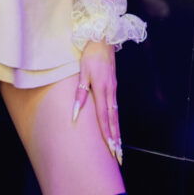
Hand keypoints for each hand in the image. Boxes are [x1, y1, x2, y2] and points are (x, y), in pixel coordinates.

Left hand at [72, 40, 121, 164]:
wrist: (103, 38)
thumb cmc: (90, 54)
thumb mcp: (82, 72)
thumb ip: (80, 93)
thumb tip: (74, 113)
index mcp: (102, 90)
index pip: (104, 117)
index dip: (107, 134)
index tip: (111, 149)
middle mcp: (111, 92)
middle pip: (113, 120)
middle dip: (116, 139)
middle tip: (119, 156)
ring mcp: (114, 89)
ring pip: (116, 114)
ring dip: (117, 131)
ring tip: (118, 146)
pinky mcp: (113, 85)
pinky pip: (115, 107)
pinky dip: (116, 119)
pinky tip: (115, 126)